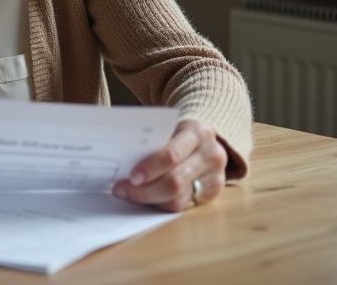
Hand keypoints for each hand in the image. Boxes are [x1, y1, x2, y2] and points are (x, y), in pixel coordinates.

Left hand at [111, 120, 227, 211]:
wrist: (206, 140)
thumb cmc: (178, 133)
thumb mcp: (170, 129)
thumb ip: (153, 142)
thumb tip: (121, 162)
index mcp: (199, 133)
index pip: (172, 155)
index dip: (150, 168)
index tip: (130, 176)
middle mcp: (211, 155)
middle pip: (175, 182)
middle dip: (144, 189)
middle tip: (121, 189)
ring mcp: (215, 176)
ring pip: (177, 199)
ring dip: (148, 200)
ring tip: (129, 194)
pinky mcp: (212, 193)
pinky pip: (182, 207)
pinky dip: (159, 204)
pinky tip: (145, 199)